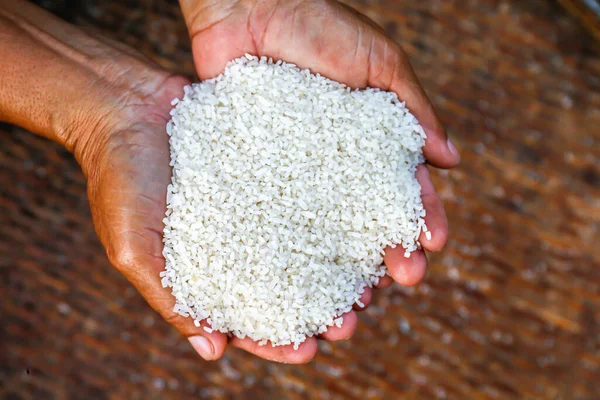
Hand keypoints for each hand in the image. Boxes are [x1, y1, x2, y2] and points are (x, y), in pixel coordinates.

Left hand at [180, 0, 460, 361]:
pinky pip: (271, 216)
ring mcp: (294, 173)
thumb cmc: (317, 25)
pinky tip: (294, 276)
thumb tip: (451, 161)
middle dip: (386, 255)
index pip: (403, 190)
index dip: (420, 219)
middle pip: (365, 222)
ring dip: (339, 267)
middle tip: (398, 283)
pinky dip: (284, 248)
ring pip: (321, 231)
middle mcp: (334, 167)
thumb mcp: (378, 61)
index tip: (431, 244)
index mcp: (369, 144)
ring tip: (351, 299)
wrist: (247, 6)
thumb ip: (413, 108)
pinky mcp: (254, 172)